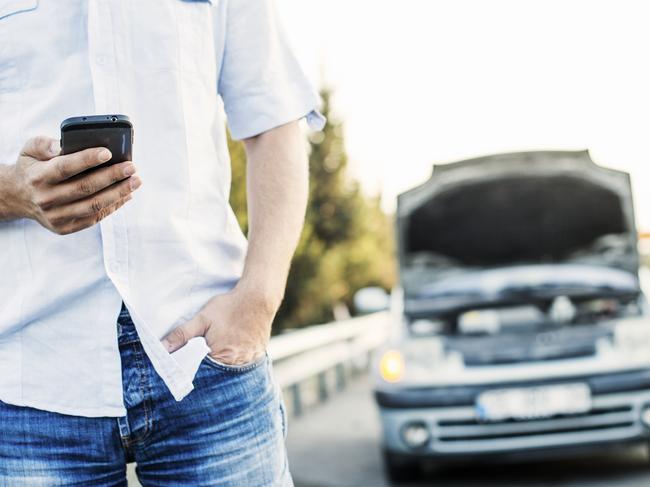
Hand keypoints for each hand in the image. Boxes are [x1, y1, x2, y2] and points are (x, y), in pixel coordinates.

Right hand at [7, 136, 140, 233]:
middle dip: (112, 176)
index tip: (109, 152)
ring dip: (118, 194)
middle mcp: (46, 198)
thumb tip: (63, 144)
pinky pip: (94, 218)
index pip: (65, 167)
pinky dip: (113, 207)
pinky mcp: (65, 228)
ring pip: (93, 206)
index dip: (87, 160)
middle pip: (84, 188)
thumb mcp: (30, 150)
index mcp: (38, 177)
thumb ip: (46, 144)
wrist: (18, 197)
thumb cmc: (32, 167)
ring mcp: (56, 216)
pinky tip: (126, 195)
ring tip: (135, 181)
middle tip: (132, 167)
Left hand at [162, 284, 277, 365]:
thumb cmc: (229, 307)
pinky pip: (245, 363)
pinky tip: (235, 348)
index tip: (190, 367)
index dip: (195, 370)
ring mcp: (250, 359)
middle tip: (207, 354)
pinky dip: (238, 359)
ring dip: (225, 365)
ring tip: (222, 351)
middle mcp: (237, 363)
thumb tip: (161, 348)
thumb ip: (182, 335)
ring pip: (233, 370)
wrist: (258, 297)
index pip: (203, 373)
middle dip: (210, 369)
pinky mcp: (259, 354)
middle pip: (219, 374)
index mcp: (220, 357)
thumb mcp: (202, 318)